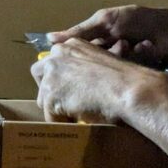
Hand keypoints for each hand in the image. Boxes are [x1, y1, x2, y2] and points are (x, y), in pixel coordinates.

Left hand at [30, 38, 163, 122]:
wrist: (129, 88)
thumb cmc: (125, 79)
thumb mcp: (102, 63)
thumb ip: (86, 67)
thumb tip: (80, 83)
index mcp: (72, 44)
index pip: (53, 60)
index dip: (58, 78)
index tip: (67, 89)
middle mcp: (58, 53)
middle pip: (38, 73)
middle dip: (48, 89)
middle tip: (62, 103)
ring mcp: (52, 72)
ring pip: (43, 96)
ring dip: (55, 108)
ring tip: (73, 116)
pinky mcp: (51, 92)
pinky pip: (49, 114)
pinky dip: (60, 122)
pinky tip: (75, 123)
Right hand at [48, 6, 167, 72]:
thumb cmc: (142, 22)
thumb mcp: (107, 21)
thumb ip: (80, 30)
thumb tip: (49, 38)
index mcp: (98, 39)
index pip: (77, 52)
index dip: (75, 59)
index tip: (70, 65)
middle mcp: (108, 53)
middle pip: (94, 63)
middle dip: (109, 55)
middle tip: (124, 44)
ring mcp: (123, 65)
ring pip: (111, 70)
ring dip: (126, 56)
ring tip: (140, 45)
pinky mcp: (136, 75)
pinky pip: (128, 74)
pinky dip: (140, 59)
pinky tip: (150, 49)